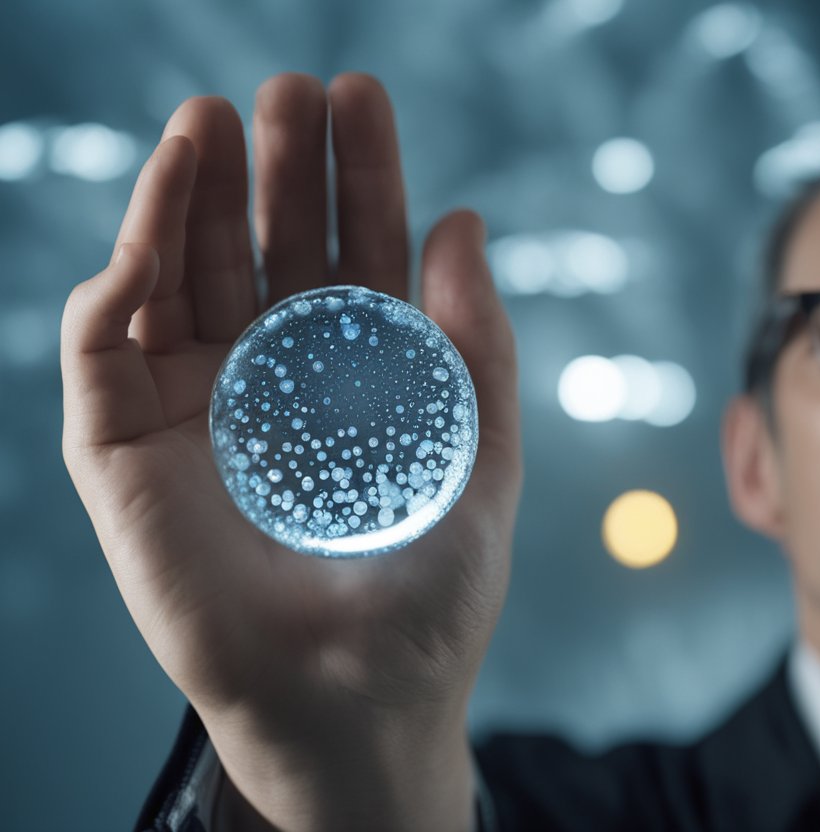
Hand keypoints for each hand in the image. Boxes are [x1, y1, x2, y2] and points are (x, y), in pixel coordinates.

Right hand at [60, 73, 520, 830]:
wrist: (357, 700)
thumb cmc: (428, 590)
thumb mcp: (479, 454)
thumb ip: (478, 344)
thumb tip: (466, 217)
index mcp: (357, 369)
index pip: (352, 250)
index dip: (357, 176)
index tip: (362, 96)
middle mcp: (273, 372)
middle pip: (264, 245)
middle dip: (275, 167)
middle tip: (291, 91)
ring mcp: (195, 403)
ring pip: (178, 274)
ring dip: (188, 195)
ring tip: (209, 121)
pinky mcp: (125, 448)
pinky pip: (102, 348)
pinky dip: (120, 282)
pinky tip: (154, 230)